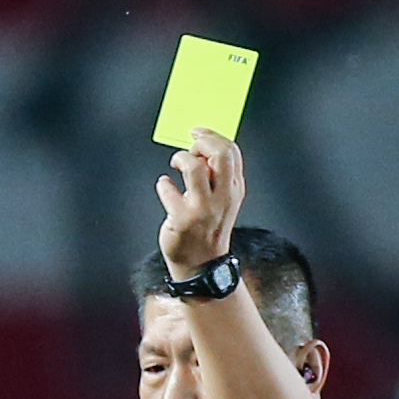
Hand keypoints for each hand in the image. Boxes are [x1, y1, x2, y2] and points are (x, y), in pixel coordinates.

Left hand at [155, 126, 247, 278]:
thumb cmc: (208, 226)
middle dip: (201, 142)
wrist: (201, 264)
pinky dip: (163, 184)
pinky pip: (168, 188)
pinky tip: (165, 187)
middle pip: (218, 153)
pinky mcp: (181, 219)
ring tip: (176, 165)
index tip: (198, 134)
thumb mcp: (224, 200)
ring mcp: (202, 209)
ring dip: (180, 158)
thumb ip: (219, 175)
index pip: (231, 150)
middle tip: (189, 149)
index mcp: (235, 188)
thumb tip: (202, 146)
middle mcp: (222, 197)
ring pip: (193, 167)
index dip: (211, 136)